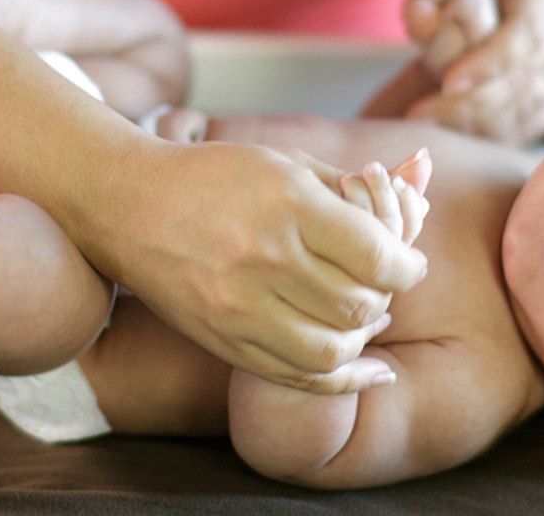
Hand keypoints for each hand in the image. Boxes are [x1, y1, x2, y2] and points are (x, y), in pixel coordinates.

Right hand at [109, 141, 428, 393]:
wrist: (127, 204)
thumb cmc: (215, 177)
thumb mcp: (284, 164)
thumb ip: (351, 188)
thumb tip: (417, 198)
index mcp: (287, 204)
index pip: (376, 256)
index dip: (407, 266)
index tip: (408, 262)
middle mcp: (263, 258)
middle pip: (358, 306)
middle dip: (387, 299)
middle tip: (385, 286)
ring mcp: (237, 305)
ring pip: (330, 349)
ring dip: (362, 339)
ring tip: (363, 317)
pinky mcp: (221, 339)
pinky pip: (293, 376)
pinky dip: (341, 379)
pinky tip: (367, 369)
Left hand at [402, 0, 543, 144]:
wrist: (491, 9)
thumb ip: (426, 2)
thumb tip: (422, 16)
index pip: (526, 31)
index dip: (490, 63)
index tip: (447, 84)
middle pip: (527, 75)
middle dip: (473, 101)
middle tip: (422, 115)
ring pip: (529, 108)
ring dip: (476, 123)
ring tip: (429, 126)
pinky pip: (528, 128)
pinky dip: (487, 135)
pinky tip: (450, 136)